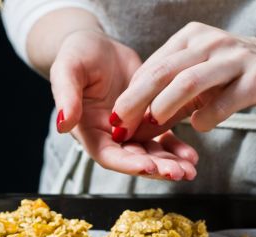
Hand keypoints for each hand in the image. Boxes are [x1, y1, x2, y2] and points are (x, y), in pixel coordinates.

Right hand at [50, 30, 197, 180]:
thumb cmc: (77, 54)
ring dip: (170, 164)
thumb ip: (66, 97)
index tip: (149, 166)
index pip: (109, 155)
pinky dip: (176, 148)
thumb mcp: (67, 70)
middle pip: (133, 160)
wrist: (97, 45)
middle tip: (180, 173)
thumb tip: (63, 123)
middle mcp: (109, 136)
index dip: (128, 164)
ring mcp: (129, 130)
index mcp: (88, 130)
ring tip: (190, 169)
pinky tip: (191, 155)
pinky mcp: (146, 120)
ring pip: (151, 153)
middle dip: (157, 169)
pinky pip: (163, 138)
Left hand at [111, 22, 255, 136]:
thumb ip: (172, 100)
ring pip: (190, 81)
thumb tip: (137, 126)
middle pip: (164, 71)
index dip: (131, 93)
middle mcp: (211, 43)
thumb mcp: (203, 80)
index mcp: (192, 39)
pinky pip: (225, 100)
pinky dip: (207, 117)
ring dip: (166, 105)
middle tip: (121, 123)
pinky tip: (198, 127)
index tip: (116, 118)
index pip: (153, 66)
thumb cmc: (241, 76)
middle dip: (137, 99)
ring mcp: (235, 59)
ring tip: (152, 123)